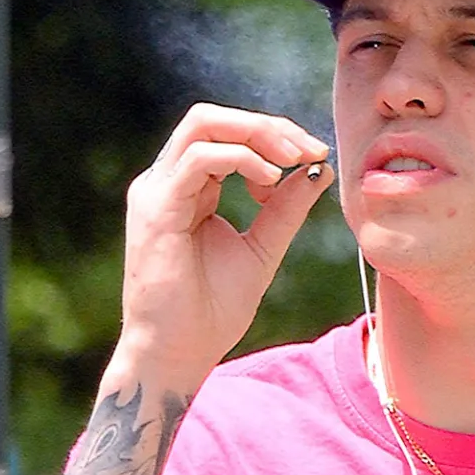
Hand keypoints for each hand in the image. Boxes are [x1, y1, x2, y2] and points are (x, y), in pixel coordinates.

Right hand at [106, 103, 332, 402]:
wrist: (177, 355)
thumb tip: (317, 168)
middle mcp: (166, 182)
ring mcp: (157, 190)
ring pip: (204, 124)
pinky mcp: (157, 207)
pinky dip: (243, 160)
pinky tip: (271, 181)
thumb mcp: (261, 250)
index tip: (314, 156)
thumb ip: (285, 210)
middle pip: (213, 119)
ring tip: (295, 159)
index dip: (273, 136)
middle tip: (309, 148)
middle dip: (267, 126)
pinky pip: (201, 158)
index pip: (226, 135)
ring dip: (257, 134)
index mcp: (188, 189)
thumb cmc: (210, 313)